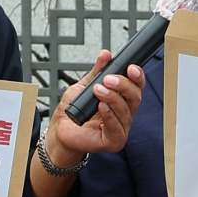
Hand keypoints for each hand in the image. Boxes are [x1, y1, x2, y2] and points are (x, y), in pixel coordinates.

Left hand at [45, 49, 145, 166]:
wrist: (60, 129)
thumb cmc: (73, 110)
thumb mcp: (85, 86)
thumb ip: (97, 71)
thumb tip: (105, 54)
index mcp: (123, 100)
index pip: (137, 87)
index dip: (137, 77)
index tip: (131, 68)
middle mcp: (125, 114)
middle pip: (135, 97)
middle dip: (124, 85)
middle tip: (108, 79)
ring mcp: (121, 128)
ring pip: (125, 110)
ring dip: (112, 98)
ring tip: (98, 90)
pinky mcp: (114, 141)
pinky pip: (116, 127)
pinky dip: (109, 115)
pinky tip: (101, 106)